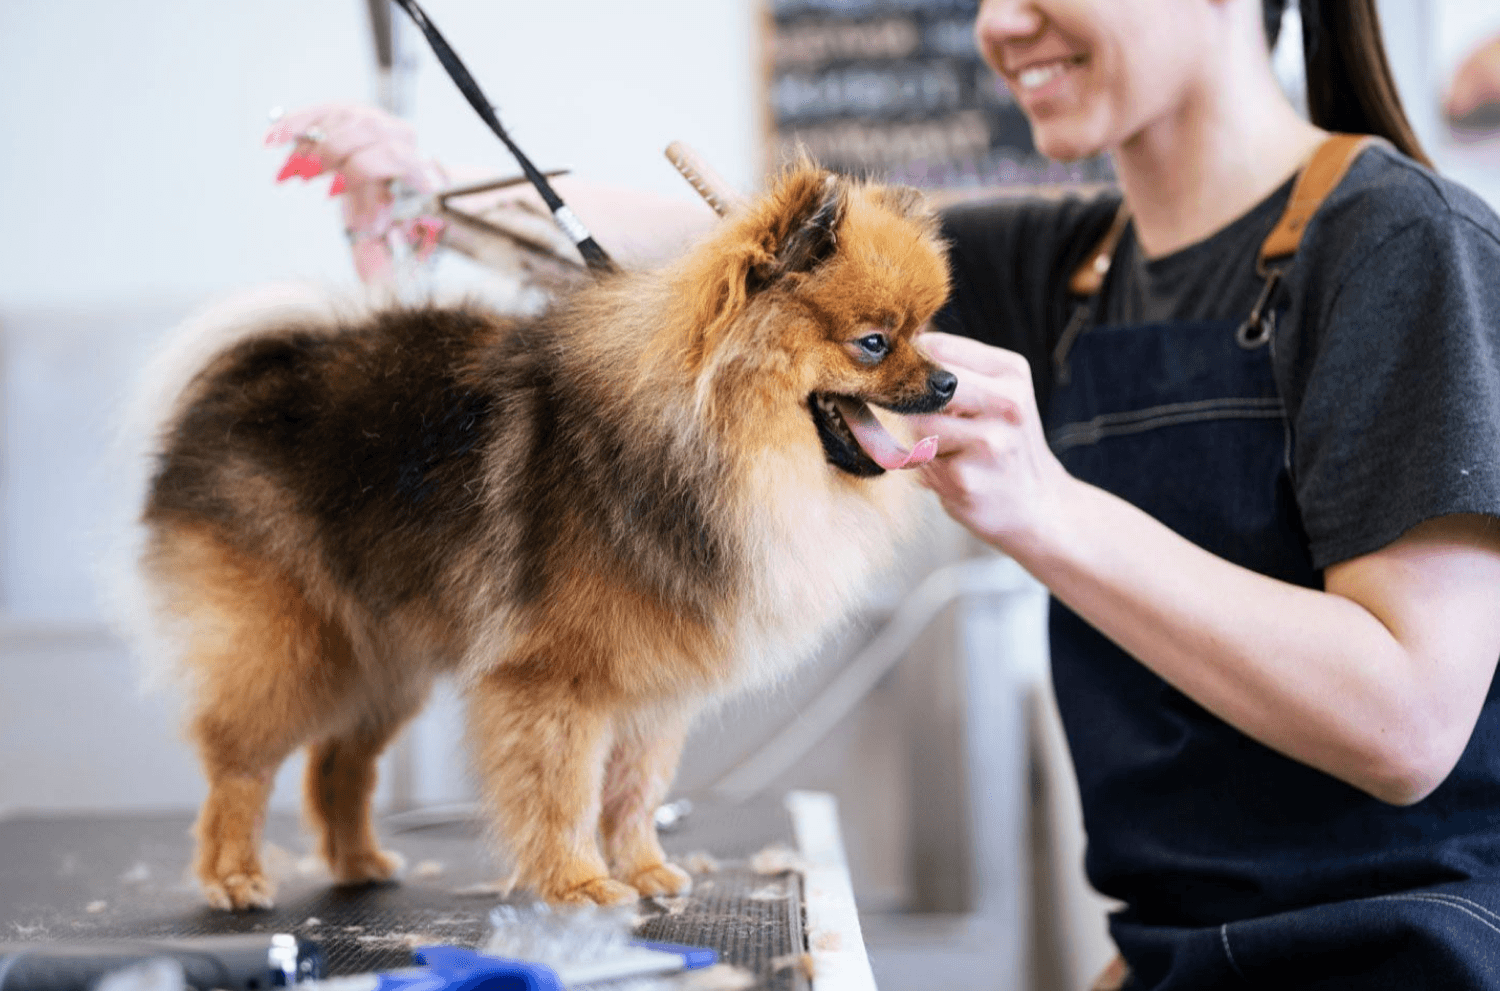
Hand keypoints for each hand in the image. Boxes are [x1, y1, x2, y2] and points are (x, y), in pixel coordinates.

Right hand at [265, 103, 445, 284]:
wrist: (406, 185)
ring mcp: (377, 121)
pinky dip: (294, 125)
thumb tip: (375, 285)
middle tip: (308, 177)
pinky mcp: (351, 113)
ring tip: (291, 171)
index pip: (392, 158)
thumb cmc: (396, 214)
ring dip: (309, 144)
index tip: (337, 197)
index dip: (360, 173)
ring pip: (342, 117)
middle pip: (365, 130)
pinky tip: (272, 141)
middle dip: (332, 153)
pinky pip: (321, 111)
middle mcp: (401, 138)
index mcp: (416, 168)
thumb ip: (381, 259)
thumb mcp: (392, 240)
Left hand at [909, 331, 1073, 555]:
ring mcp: (989, 444)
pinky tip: (949, 474)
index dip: (909, 366)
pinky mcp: (966, 480)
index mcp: (1011, 373)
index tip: (903, 380)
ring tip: (943, 449)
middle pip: (924, 387)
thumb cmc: (1005, 443)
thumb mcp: (998, 395)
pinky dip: (923, 467)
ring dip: (917, 438)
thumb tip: (891, 349)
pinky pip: (918, 462)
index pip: (937, 346)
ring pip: (915, 424)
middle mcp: (1007, 404)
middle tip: (916, 418)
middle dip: (911, 403)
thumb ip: (954, 369)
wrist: (1038, 505)